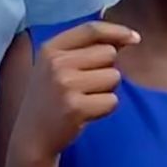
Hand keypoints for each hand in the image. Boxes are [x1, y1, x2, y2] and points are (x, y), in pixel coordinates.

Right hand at [12, 20, 137, 158]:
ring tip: (85, 99)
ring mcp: (65, 85)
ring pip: (114, 77)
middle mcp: (56, 63)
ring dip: (107, 90)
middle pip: (108, 53)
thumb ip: (86, 49)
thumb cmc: (50, 99)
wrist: (31, 136)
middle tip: (86, 86)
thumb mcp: (56, 67)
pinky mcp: (76, 108)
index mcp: (50, 49)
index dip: (117, 31)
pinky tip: (86, 113)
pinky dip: (105, 108)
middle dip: (106, 69)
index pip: (91, 30)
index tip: (134, 38)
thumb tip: (127, 38)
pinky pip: (112, 101)